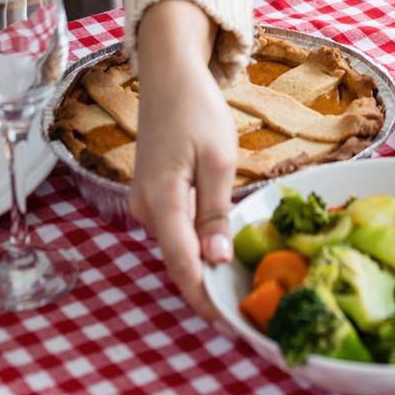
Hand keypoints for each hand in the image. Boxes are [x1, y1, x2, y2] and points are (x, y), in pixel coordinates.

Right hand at [130, 0, 237, 321]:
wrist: (169, 73)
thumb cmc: (196, 109)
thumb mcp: (217, 159)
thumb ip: (214, 214)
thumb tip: (215, 262)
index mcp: (161, 203)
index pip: (183, 266)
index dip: (206, 298)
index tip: (232, 321)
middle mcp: (146, 210)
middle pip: (179, 260)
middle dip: (210, 284)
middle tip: (249, 302)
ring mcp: (146, 203)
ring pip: (179, 244)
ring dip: (205, 263)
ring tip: (242, 280)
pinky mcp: (153, 194)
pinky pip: (177, 227)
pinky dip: (198, 240)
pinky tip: (222, 245)